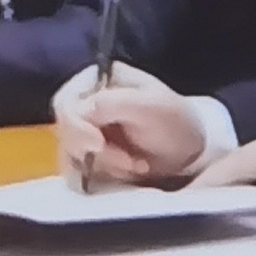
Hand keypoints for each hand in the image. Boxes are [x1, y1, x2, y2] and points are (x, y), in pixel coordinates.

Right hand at [50, 60, 201, 185]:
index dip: (75, 126)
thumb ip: (114, 103)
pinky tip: (130, 170)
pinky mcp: (88, 156)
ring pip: (71, 155)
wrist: (190, 151)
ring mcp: (84, 131)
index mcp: (97, 81)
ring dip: (104, 166)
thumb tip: (81, 110)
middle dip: (97, 153)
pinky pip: (79, 171)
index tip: (97, 144)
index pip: (66, 102)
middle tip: (128, 161)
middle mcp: (85, 103)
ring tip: (137, 165)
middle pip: (64, 131)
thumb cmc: (175, 121)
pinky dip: (104, 175)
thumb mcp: (151, 106)